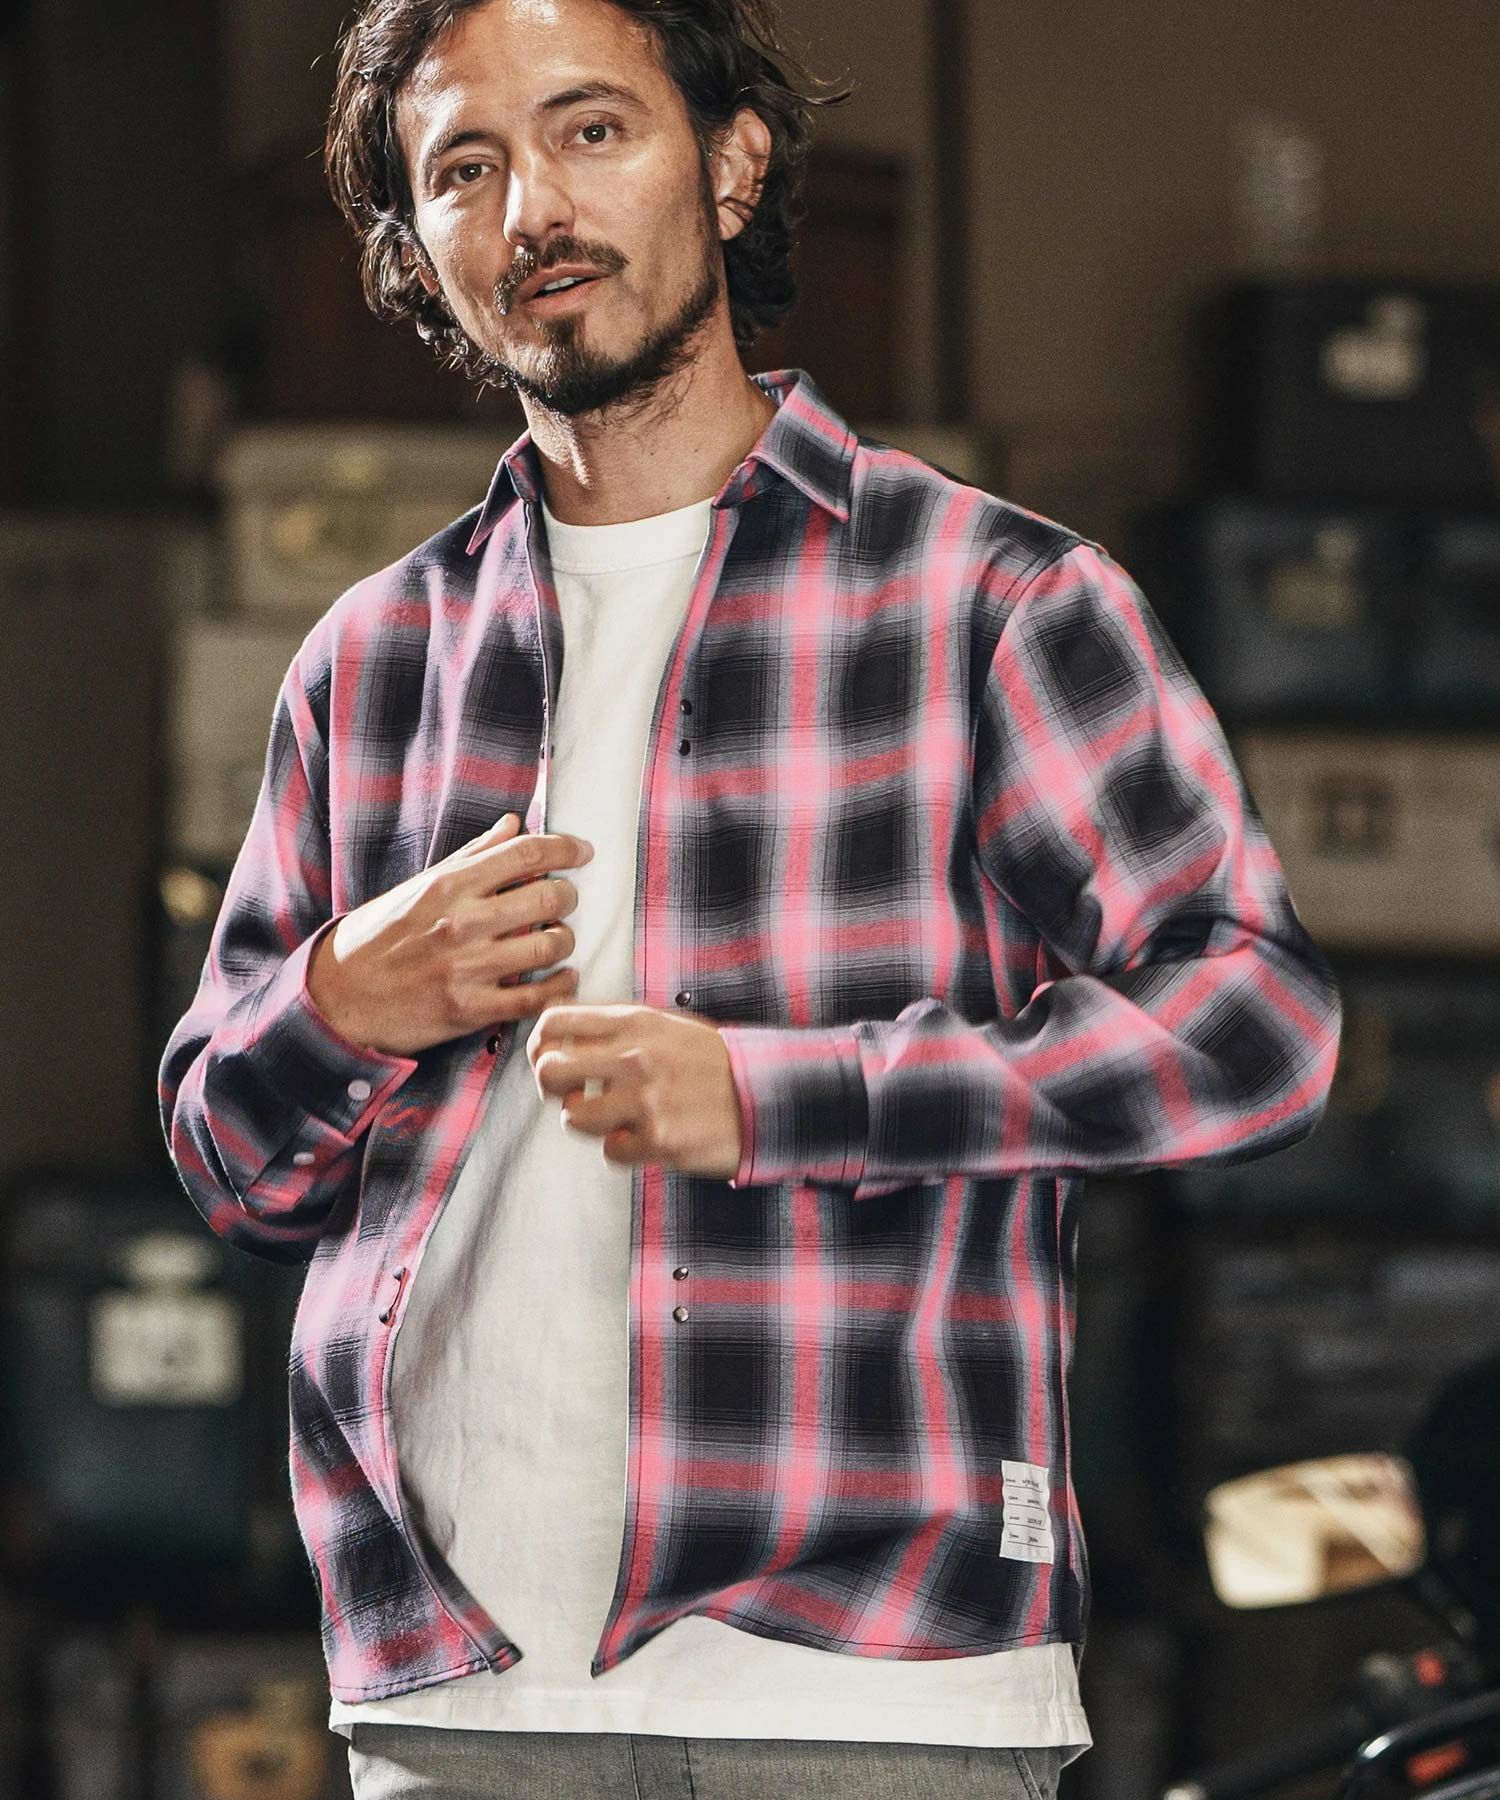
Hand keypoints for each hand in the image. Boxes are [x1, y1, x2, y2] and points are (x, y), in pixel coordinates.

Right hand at [305, 814, 593, 1056]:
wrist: (337, 998)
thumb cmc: (379, 937)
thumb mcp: (418, 887)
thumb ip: (471, 856)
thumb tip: (514, 823)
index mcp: (448, 886)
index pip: (525, 854)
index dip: (565, 848)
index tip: (582, 852)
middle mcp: (461, 924)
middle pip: (548, 898)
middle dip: (568, 896)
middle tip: (565, 900)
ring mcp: (467, 969)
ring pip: (550, 947)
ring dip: (565, 940)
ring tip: (557, 939)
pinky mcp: (471, 1010)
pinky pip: (537, 998)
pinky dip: (560, 986)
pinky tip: (563, 978)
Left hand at [525, 1003, 742, 1179]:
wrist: (768, 1093)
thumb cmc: (713, 1062)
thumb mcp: (667, 1026)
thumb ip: (619, 1028)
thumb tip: (566, 1037)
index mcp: (634, 1022)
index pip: (555, 1022)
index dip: (539, 1044)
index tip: (547, 1057)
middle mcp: (634, 1057)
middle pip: (549, 1070)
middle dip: (550, 1088)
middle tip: (571, 1094)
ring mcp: (646, 1100)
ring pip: (573, 1117)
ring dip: (585, 1122)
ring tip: (609, 1119)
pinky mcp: (659, 1140)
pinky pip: (611, 1152)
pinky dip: (621, 1150)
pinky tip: (640, 1139)